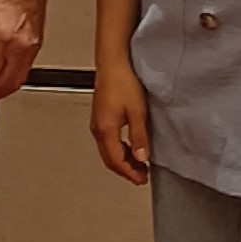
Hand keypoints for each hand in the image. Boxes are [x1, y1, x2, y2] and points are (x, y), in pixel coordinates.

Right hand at [90, 58, 150, 184]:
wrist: (113, 62)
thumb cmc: (122, 81)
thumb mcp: (137, 112)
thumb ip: (139, 137)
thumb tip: (142, 157)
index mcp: (105, 130)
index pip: (117, 161)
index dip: (130, 173)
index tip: (142, 179)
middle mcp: (98, 128)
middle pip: (110, 159)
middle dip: (125, 170)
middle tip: (140, 177)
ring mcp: (98, 122)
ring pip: (108, 151)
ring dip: (122, 160)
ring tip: (137, 164)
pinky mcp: (100, 116)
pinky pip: (107, 141)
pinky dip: (118, 149)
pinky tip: (128, 147)